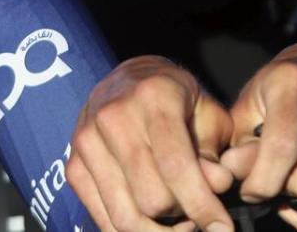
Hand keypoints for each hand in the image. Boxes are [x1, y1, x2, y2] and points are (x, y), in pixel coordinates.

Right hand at [66, 55, 235, 231]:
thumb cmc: (176, 99)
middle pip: (151, 198)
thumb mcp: (208, 113)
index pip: (176, 166)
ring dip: (158, 230)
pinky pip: (103, 220)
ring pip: (125, 216)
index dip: (202, 205)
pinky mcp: (74, 165)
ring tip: (179, 220)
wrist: (127, 80)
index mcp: (153, 96)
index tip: (222, 228)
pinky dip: (133, 230)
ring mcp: (88, 142)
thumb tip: (216, 187)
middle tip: (198, 210)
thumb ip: (214, 152)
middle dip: (183, 215)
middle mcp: (114, 116)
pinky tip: (152, 220)